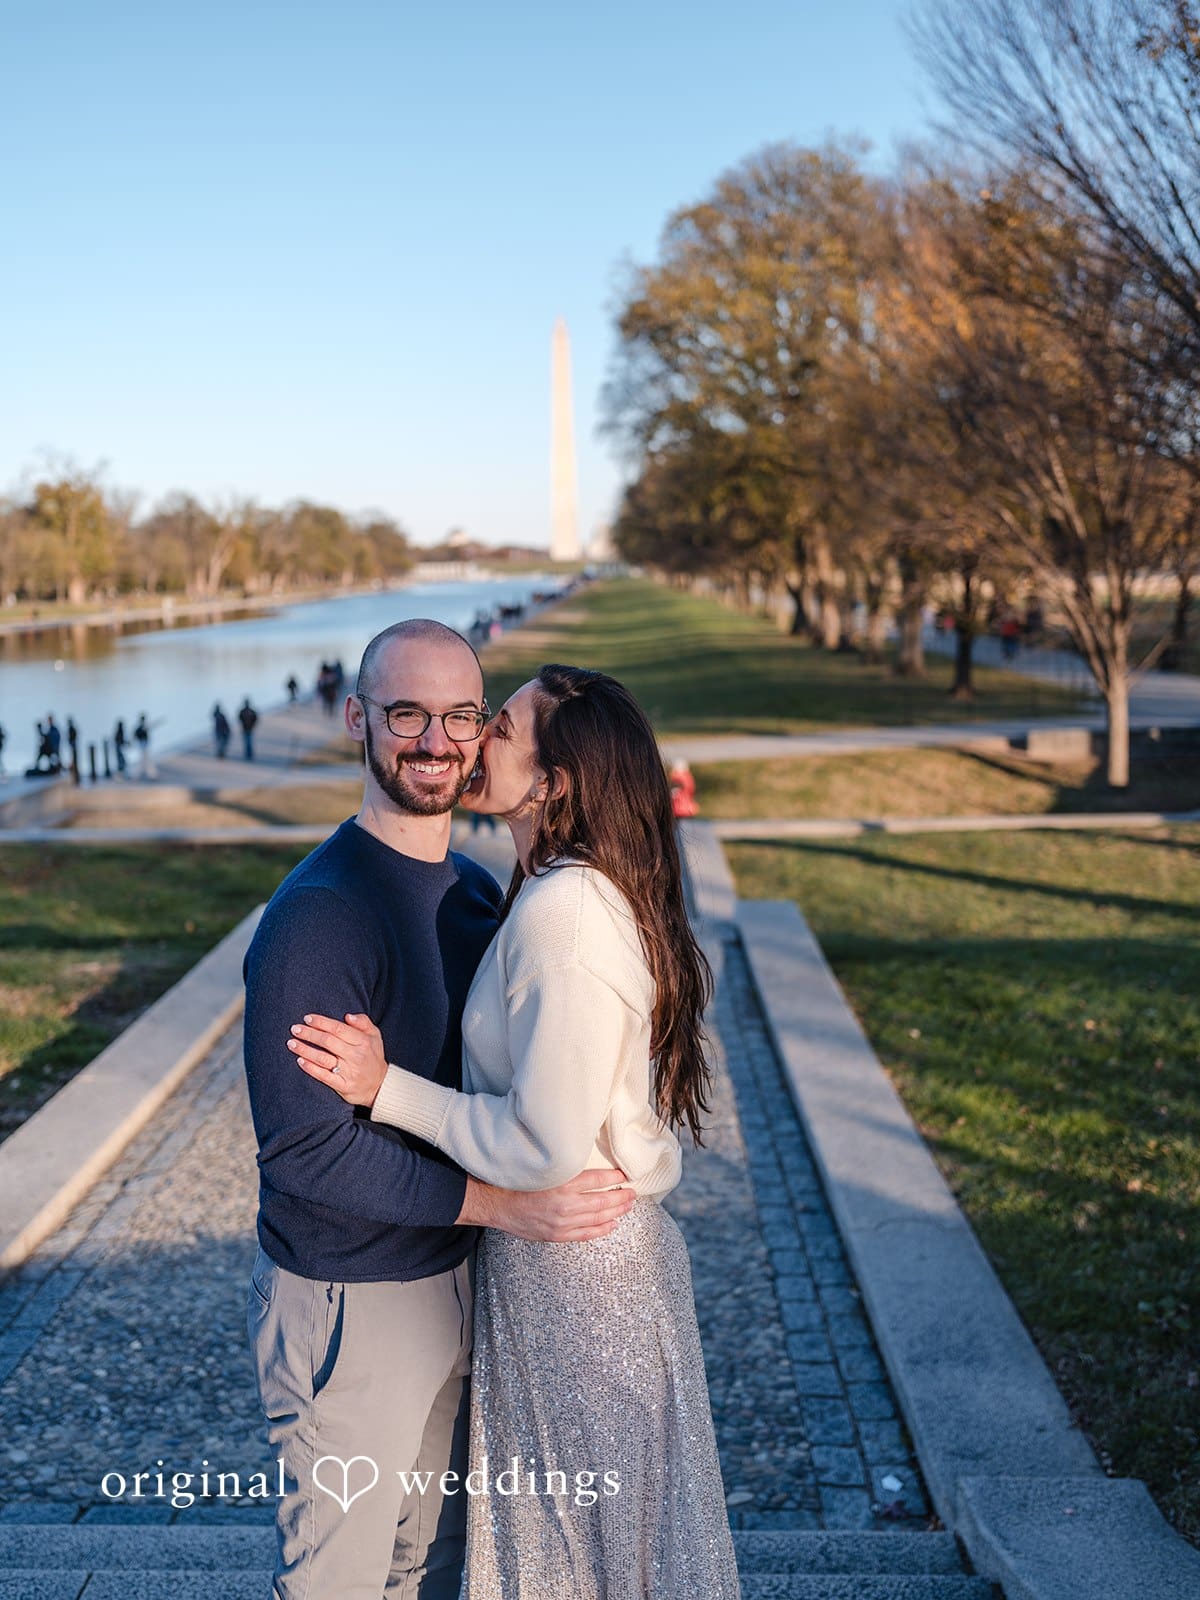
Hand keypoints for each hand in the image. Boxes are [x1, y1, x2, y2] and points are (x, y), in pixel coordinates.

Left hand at [288, 1012, 387, 1107]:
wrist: (379, 1086)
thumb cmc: (373, 1057)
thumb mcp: (375, 1036)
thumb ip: (363, 1022)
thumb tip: (347, 1016)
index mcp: (363, 1042)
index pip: (339, 1029)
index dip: (321, 1022)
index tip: (307, 1018)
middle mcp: (355, 1056)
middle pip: (328, 1042)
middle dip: (309, 1034)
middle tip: (295, 1029)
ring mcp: (349, 1072)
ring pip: (323, 1059)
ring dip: (305, 1050)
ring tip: (292, 1043)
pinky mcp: (343, 1086)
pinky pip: (324, 1076)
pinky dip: (310, 1068)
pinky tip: (300, 1061)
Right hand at [458, 1168, 636, 1241]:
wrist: (497, 1205)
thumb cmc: (518, 1183)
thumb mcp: (543, 1170)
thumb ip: (565, 1169)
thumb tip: (588, 1165)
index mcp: (562, 1183)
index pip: (597, 1178)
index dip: (614, 1176)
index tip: (624, 1174)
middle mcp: (565, 1204)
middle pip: (603, 1200)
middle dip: (621, 1197)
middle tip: (633, 1192)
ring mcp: (563, 1223)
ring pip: (598, 1218)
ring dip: (616, 1212)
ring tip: (627, 1206)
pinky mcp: (558, 1235)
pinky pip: (586, 1234)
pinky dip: (601, 1229)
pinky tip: (612, 1224)